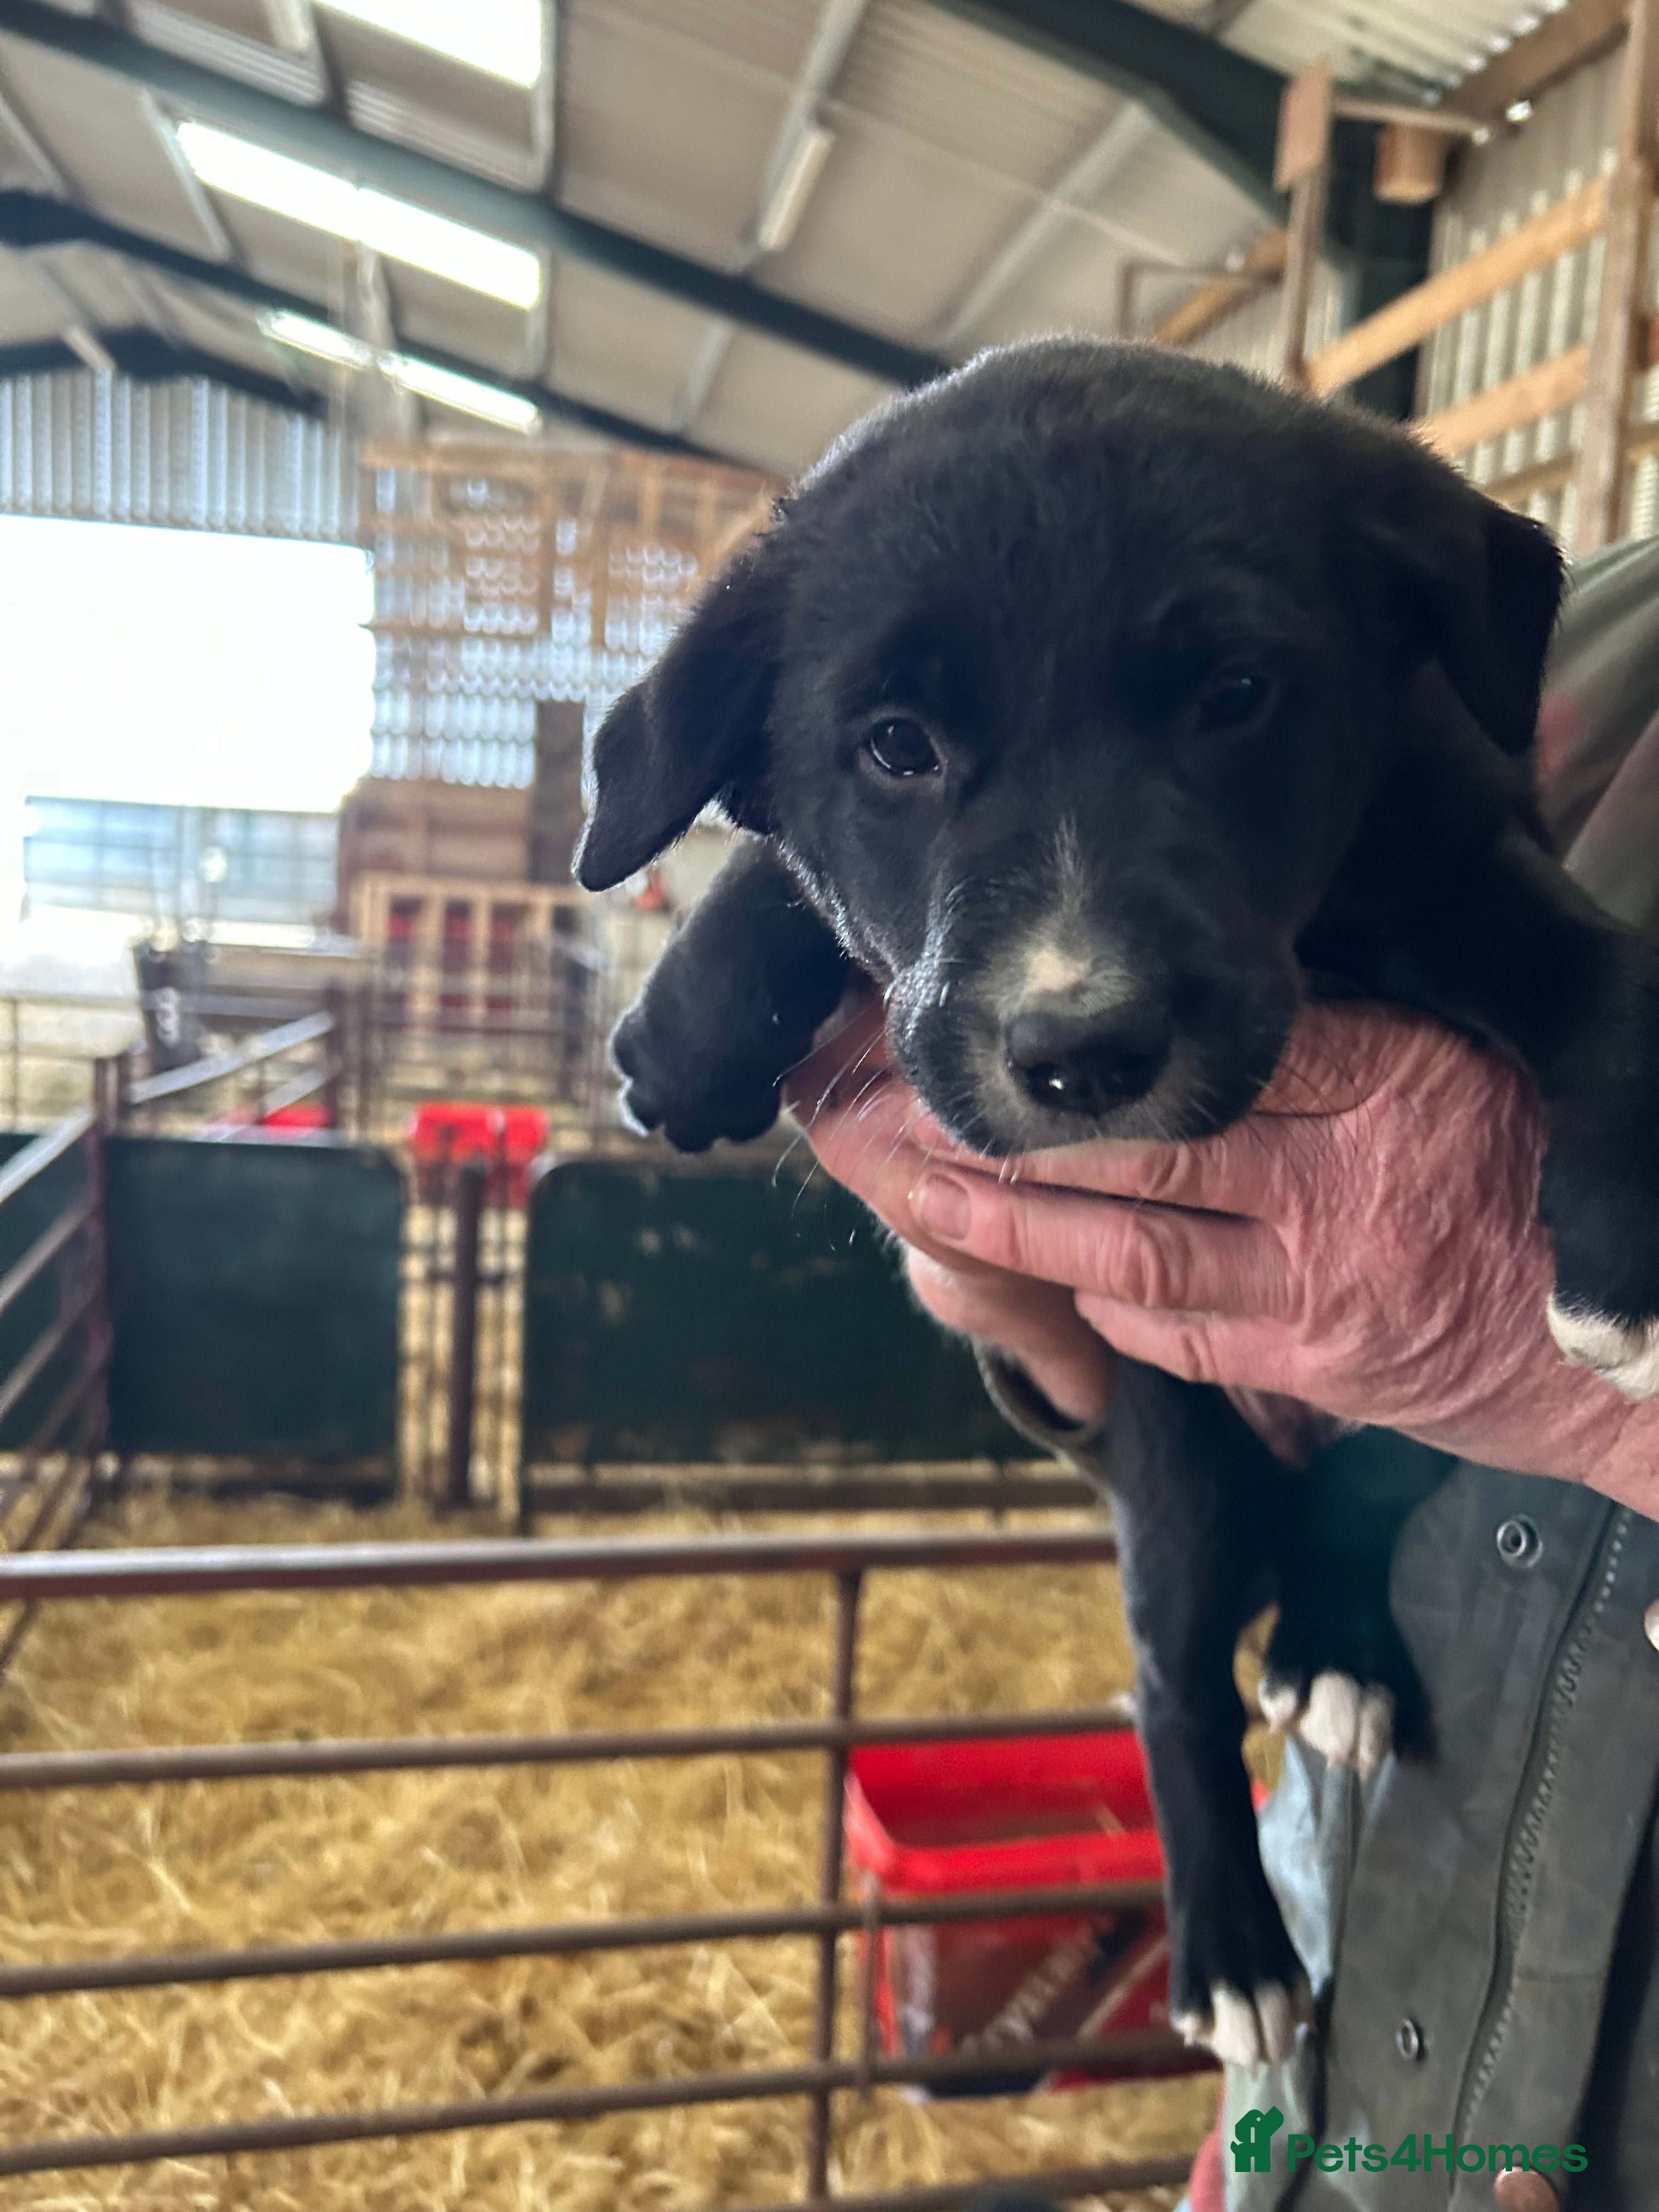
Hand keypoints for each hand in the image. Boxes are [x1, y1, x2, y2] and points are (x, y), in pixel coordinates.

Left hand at [787, 1001, 1658, 1505]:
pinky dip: (1103, 1302)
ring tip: (917, 1187)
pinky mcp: (1322, 1369)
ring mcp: (1330, 1282)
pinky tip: (1037, 1273)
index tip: (1010, 1018)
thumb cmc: (1545, 1189)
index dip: (1106, 1039)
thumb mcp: (1473, 1078)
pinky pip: (1183, 1333)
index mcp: (1400, 1080)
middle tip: (899, 1103)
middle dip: (1015, 1128)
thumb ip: (1357, 1046)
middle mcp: (1352, 1176)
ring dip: (1016, 1220)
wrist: (1642, 1350)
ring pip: (1136, 1244)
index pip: (1229, 1047)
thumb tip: (1206, 1019)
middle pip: (1148, 1141)